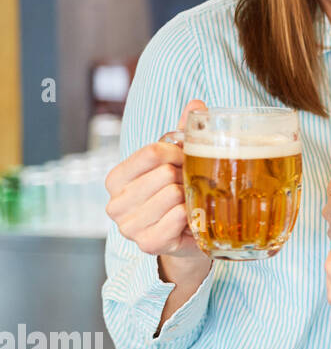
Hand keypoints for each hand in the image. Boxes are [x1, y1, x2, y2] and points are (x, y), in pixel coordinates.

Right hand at [106, 99, 209, 261]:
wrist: (186, 239)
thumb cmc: (177, 195)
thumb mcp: (176, 162)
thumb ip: (183, 133)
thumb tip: (197, 103)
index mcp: (116, 179)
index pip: (152, 151)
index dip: (179, 152)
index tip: (188, 160)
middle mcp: (114, 204)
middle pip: (165, 173)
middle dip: (187, 176)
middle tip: (192, 186)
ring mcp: (128, 227)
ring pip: (173, 194)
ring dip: (191, 197)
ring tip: (191, 203)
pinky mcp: (148, 244)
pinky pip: (178, 218)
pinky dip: (191, 215)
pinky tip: (191, 219)